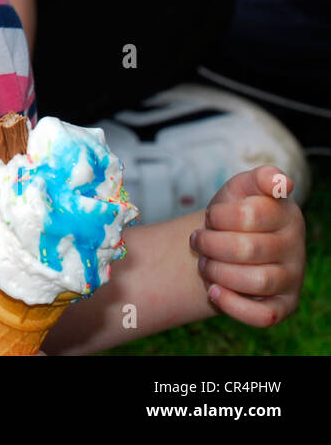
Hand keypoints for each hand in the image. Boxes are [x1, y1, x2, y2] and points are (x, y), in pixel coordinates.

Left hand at [193, 165, 304, 326]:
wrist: (224, 246)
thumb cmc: (233, 214)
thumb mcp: (240, 189)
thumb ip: (258, 178)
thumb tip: (280, 181)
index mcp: (287, 216)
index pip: (250, 215)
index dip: (218, 216)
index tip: (210, 217)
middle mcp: (295, 248)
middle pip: (249, 249)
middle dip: (211, 245)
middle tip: (198, 241)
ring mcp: (292, 279)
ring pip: (257, 281)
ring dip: (218, 272)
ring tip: (205, 264)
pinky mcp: (282, 306)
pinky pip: (263, 316)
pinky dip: (233, 305)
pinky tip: (214, 291)